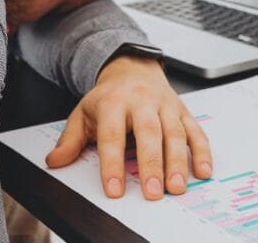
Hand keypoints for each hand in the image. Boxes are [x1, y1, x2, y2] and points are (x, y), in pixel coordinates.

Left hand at [45, 55, 212, 199]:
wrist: (132, 67)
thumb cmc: (109, 96)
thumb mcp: (83, 113)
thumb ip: (70, 139)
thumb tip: (55, 160)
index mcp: (114, 102)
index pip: (112, 135)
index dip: (112, 164)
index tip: (114, 189)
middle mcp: (142, 101)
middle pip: (149, 133)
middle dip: (152, 164)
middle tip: (152, 192)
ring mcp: (165, 105)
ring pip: (175, 132)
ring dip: (178, 162)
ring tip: (176, 187)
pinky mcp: (182, 110)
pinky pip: (195, 131)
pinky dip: (201, 151)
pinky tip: (202, 171)